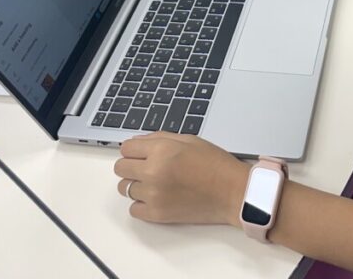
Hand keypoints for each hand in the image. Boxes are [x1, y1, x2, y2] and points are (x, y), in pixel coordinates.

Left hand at [113, 133, 248, 225]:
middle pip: (120, 168)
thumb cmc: (216, 164)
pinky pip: (133, 209)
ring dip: (136, 185)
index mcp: (161, 150)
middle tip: (146, 168)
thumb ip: (159, 138)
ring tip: (155, 184)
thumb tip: (137, 142)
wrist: (233, 192)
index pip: (126, 148)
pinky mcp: (157, 214)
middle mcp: (153, 171)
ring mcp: (153, 195)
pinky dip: (141, 204)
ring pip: (125, 189)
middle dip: (131, 166)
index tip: (141, 154)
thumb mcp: (189, 140)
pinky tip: (157, 198)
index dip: (134, 150)